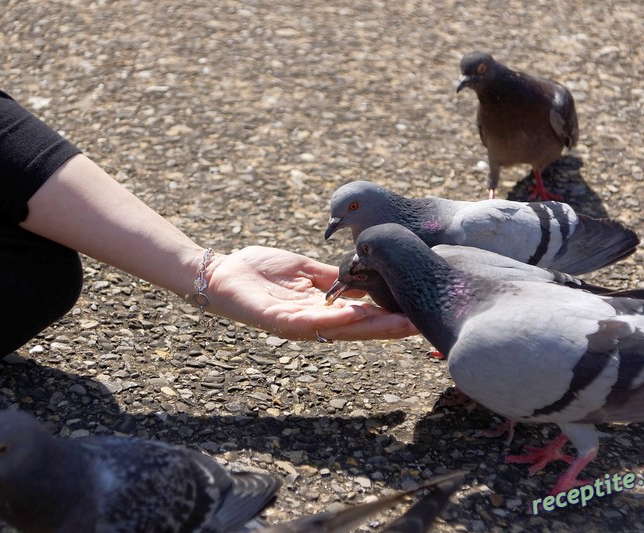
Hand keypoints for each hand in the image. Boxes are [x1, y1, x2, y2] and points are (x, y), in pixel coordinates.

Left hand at [203, 246, 417, 340]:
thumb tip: (364, 276)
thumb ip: (333, 277)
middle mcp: (313, 324)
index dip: (390, 316)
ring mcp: (296, 326)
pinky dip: (335, 320)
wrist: (220, 272)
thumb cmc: (259, 271)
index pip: (362, 316)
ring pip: (341, 329)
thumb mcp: (305, 271)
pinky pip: (311, 322)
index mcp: (320, 312)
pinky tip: (358, 316)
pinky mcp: (278, 322)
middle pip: (358, 329)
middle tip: (423, 324)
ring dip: (373, 328)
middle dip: (391, 327)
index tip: (419, 312)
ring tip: (402, 324)